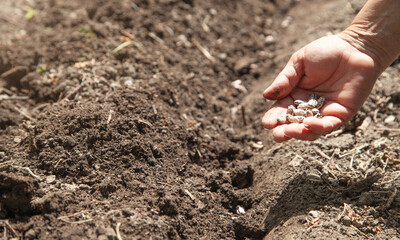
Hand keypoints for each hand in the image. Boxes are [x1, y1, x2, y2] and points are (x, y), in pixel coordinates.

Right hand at [262, 35, 381, 141]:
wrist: (356, 47)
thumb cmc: (326, 51)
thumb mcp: (299, 62)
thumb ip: (285, 80)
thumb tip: (266, 95)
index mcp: (294, 95)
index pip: (281, 111)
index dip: (273, 119)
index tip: (267, 123)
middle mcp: (308, 107)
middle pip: (293, 125)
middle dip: (284, 132)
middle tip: (278, 135)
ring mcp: (325, 112)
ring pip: (310, 130)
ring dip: (299, 134)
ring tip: (291, 131)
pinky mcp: (341, 114)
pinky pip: (328, 125)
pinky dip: (319, 127)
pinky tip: (310, 124)